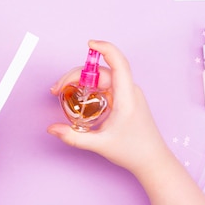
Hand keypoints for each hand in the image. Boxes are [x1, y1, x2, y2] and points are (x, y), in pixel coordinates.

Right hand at [48, 40, 167, 174]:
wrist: (153, 161)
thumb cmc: (133, 152)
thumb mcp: (100, 145)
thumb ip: (73, 137)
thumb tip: (52, 129)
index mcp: (127, 97)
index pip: (119, 64)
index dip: (105, 49)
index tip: (90, 43)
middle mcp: (129, 91)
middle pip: (101, 71)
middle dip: (77, 75)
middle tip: (58, 89)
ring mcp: (128, 95)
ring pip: (103, 78)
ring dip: (82, 81)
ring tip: (63, 92)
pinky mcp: (126, 100)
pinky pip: (106, 86)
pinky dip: (90, 88)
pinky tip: (78, 98)